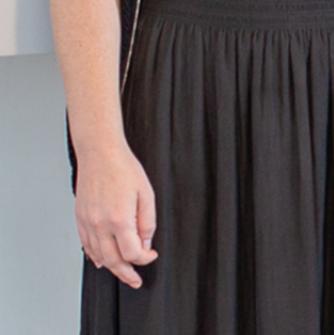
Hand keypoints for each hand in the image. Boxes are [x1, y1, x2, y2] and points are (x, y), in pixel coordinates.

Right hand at [72, 140, 156, 288]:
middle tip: (135, 280)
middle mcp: (100, 224)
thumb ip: (147, 222)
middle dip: (126, 273)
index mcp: (120, 219)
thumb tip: (146, 243)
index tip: (151, 256)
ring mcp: (87, 222)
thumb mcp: (147, 195)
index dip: (144, 259)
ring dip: (111, 267)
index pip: (132, 253)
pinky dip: (94, 255)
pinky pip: (86, 244)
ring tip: (122, 273)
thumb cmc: (124, 170)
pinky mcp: (80, 218)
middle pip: (113, 260)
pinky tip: (101, 260)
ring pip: (98, 255)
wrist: (100, 154)